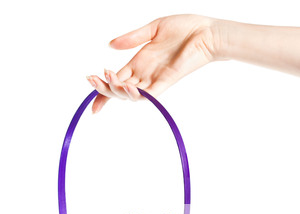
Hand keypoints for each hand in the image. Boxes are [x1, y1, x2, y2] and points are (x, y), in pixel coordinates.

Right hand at [87, 14, 219, 112]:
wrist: (207, 33)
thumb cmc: (186, 29)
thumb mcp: (152, 29)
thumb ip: (131, 38)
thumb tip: (110, 45)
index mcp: (139, 62)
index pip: (116, 80)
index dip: (103, 89)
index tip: (90, 93)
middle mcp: (145, 75)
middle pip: (119, 90)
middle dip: (103, 89)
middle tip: (91, 79)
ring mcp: (155, 80)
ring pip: (130, 95)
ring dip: (116, 90)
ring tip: (108, 78)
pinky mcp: (166, 82)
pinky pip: (148, 95)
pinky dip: (136, 94)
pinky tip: (126, 87)